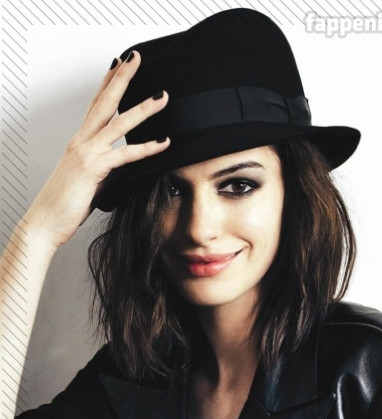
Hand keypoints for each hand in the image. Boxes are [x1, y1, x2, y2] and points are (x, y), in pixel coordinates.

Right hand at [24, 51, 169, 249]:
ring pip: (118, 123)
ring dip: (143, 108)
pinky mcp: (93, 169)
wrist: (45, 223)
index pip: (95, 106)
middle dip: (122, 78)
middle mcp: (81, 142)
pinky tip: (163, 142)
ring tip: (162, 96)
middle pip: (105, 102)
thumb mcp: (90, 183)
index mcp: (79, 143)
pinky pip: (125, 155)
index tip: (118, 65)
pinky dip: (146, 148)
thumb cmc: (63, 206)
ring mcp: (86, 153)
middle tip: (137, 58)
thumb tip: (124, 168)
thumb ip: (106, 171)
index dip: (107, 83)